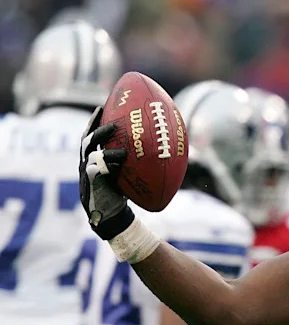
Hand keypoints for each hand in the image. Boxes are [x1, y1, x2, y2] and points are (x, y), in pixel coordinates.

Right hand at [79, 106, 131, 238]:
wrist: (113, 216)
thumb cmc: (123, 193)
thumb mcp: (129, 174)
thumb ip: (137, 161)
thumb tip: (166, 149)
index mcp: (94, 157)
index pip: (91, 136)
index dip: (94, 122)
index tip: (102, 107)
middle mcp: (87, 163)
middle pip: (87, 141)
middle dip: (98, 130)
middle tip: (113, 125)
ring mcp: (86, 174)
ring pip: (91, 156)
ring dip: (106, 151)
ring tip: (122, 152)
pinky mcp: (89, 185)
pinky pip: (96, 172)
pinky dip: (107, 167)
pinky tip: (119, 165)